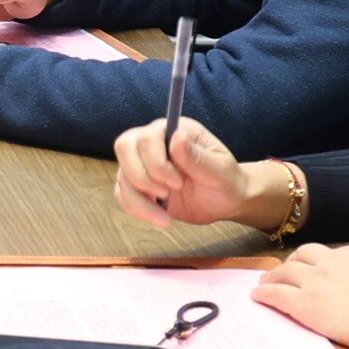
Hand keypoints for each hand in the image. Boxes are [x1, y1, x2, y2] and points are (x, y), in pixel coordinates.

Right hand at [113, 116, 284, 229]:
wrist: (225, 202)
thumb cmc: (226, 181)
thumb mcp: (219, 171)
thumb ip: (197, 156)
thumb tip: (177, 135)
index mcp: (174, 130)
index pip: (146, 136)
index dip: (155, 161)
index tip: (178, 183)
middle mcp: (154, 142)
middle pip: (125, 148)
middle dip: (142, 178)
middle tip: (167, 194)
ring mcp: (143, 162)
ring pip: (122, 175)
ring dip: (139, 201)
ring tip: (166, 217)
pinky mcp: (138, 184)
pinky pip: (122, 194)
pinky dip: (136, 209)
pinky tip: (160, 218)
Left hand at [251, 242, 348, 348]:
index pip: (336, 253)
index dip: (325, 262)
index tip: (321, 270)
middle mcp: (335, 259)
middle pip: (307, 254)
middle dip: (296, 261)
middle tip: (289, 269)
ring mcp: (317, 279)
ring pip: (287, 271)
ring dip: (275, 275)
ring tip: (266, 281)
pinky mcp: (304, 302)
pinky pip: (276, 293)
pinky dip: (264, 293)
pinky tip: (258, 296)